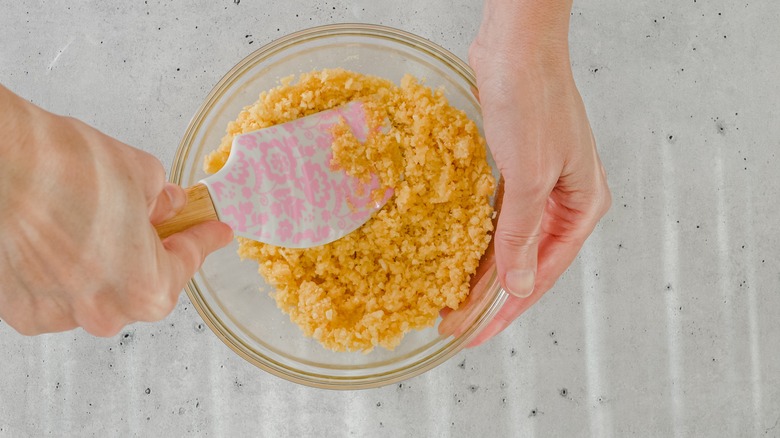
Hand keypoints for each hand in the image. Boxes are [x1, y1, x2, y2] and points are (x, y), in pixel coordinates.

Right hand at [0, 85, 232, 336]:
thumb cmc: (65, 168)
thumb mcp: (140, 174)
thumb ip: (162, 200)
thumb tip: (167, 206)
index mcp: (146, 288)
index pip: (186, 263)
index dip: (202, 240)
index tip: (215, 233)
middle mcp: (103, 313)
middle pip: (143, 286)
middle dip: (154, 254)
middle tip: (160, 223)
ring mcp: (57, 314)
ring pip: (99, 293)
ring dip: (108, 265)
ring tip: (100, 225)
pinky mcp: (18, 308)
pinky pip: (58, 294)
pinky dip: (68, 272)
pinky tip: (63, 240)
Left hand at [460, 0, 610, 346]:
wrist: (515, 44)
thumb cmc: (532, 99)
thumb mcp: (527, 178)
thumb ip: (521, 236)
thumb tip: (518, 289)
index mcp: (582, 205)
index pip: (544, 272)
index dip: (508, 308)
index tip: (477, 333)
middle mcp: (563, 199)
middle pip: (525, 261)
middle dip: (489, 296)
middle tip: (454, 325)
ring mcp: (537, 184)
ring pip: (507, 242)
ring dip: (478, 270)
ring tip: (449, 301)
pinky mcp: (511, 169)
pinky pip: (493, 217)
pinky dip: (475, 238)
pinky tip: (454, 258)